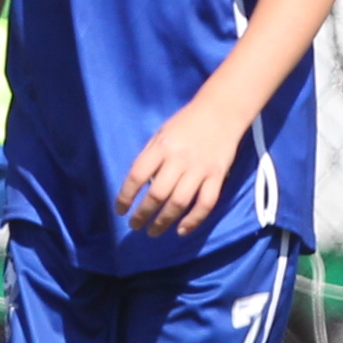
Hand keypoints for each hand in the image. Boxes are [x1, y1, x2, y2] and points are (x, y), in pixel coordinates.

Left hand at [115, 96, 247, 237]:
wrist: (222, 111)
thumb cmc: (187, 123)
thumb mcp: (161, 134)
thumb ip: (150, 157)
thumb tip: (138, 186)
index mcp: (162, 147)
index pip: (137, 176)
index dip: (125, 197)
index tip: (120, 210)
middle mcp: (179, 159)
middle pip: (157, 194)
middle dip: (143, 214)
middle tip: (135, 226)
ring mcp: (200, 169)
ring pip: (179, 203)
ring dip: (164, 221)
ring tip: (153, 231)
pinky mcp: (217, 176)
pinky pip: (206, 203)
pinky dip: (194, 220)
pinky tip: (182, 230)